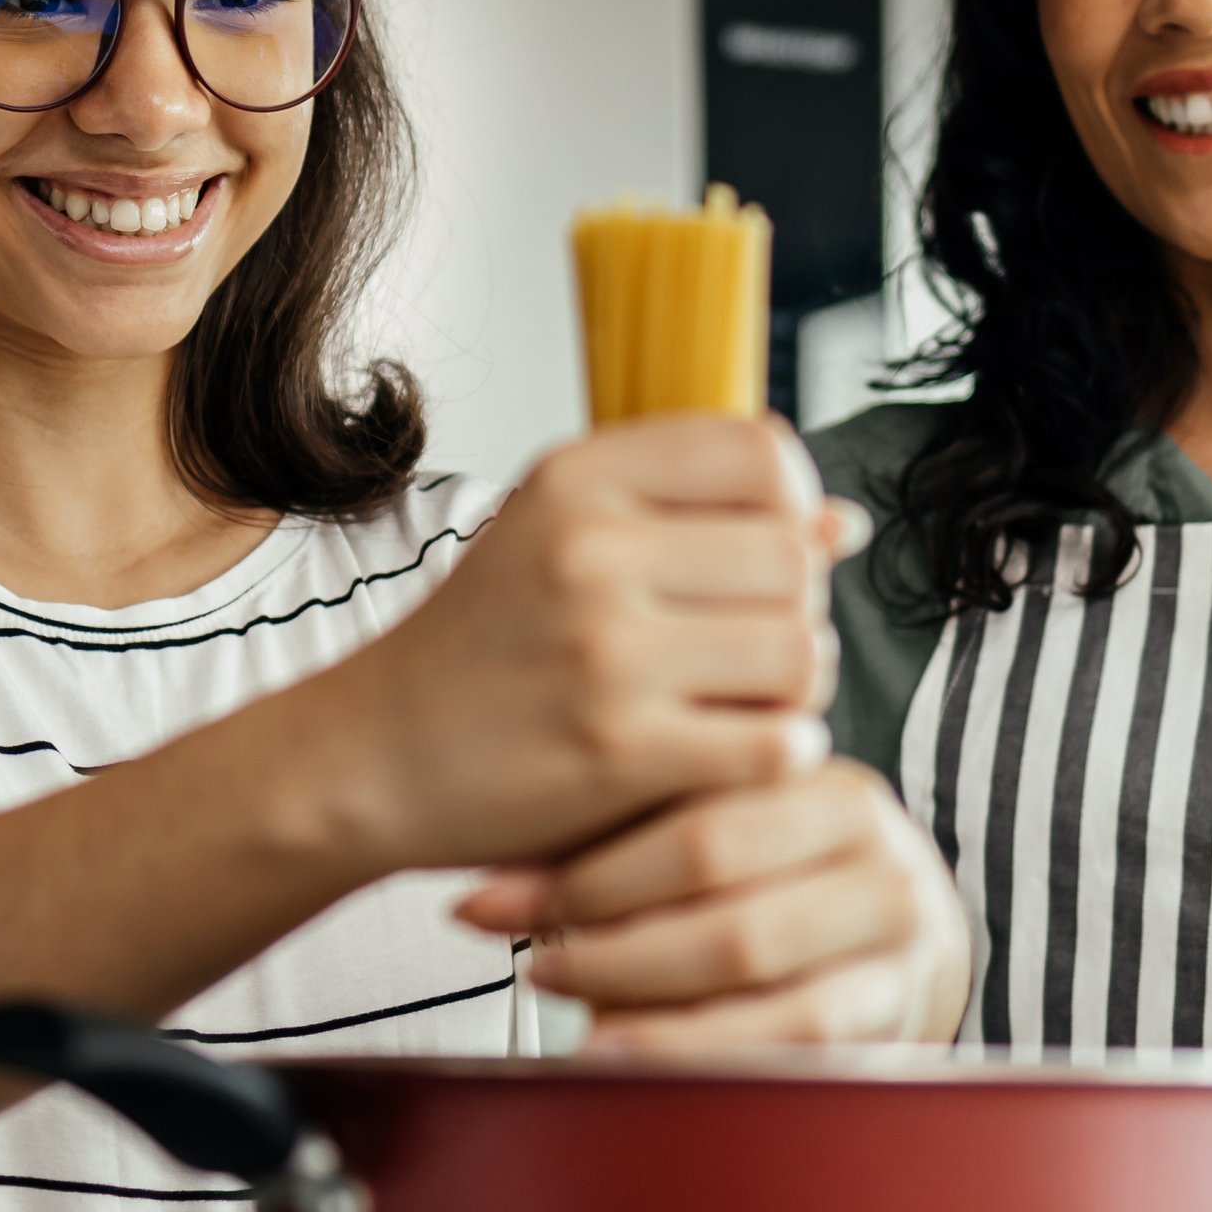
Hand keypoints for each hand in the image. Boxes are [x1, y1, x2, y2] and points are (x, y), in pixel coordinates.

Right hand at [307, 416, 846, 874]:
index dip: (791, 505)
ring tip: (736, 703)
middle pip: (794, 560)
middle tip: (742, 649)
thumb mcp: (559, 542)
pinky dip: (773, 755)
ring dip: (791, 690)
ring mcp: (606, 653)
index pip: (761, 453)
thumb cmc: (475, 651)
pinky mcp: (620, 752)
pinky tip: (727, 756)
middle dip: (791, 611)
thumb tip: (846, 525)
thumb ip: (695, 521)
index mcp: (577, 480)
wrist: (365, 758)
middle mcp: (591, 552)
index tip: (763, 550)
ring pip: (800, 652)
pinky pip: (774, 742)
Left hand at [451, 758, 969, 1052]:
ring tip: (562, 991)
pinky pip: (785, 1029)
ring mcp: (892, 919)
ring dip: (630, 975)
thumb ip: (614, 854)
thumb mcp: (705, 851)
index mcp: (819, 775)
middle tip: (531, 955)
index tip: (495, 900)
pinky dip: (689, 1043)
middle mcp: (869, 836)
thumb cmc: (774, 893)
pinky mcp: (895, 1001)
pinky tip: (620, 1048)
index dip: (584, 861)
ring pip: (744, 945)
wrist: (898, 953)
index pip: (690, 806)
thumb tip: (478, 898)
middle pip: (713, 864)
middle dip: (599, 917)